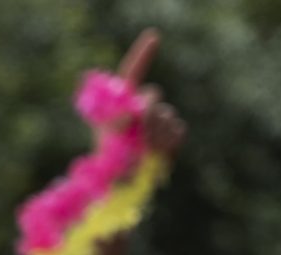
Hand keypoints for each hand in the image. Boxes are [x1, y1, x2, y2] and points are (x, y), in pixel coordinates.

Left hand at [115, 29, 187, 158]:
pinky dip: (168, 144)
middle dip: (147, 109)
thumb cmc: (105, 170)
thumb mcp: (103, 144)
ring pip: (166, 116)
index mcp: (119, 106)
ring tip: (143, 151)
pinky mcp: (171, 140)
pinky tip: (157, 155)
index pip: (131, 74)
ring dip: (155, 133)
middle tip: (139, 125)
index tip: (154, 36)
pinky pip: (177, 132)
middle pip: (152, 95)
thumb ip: (115, 126)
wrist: (119, 192)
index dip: (143, 55)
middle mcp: (140, 110)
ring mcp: (158, 124)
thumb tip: (135, 114)